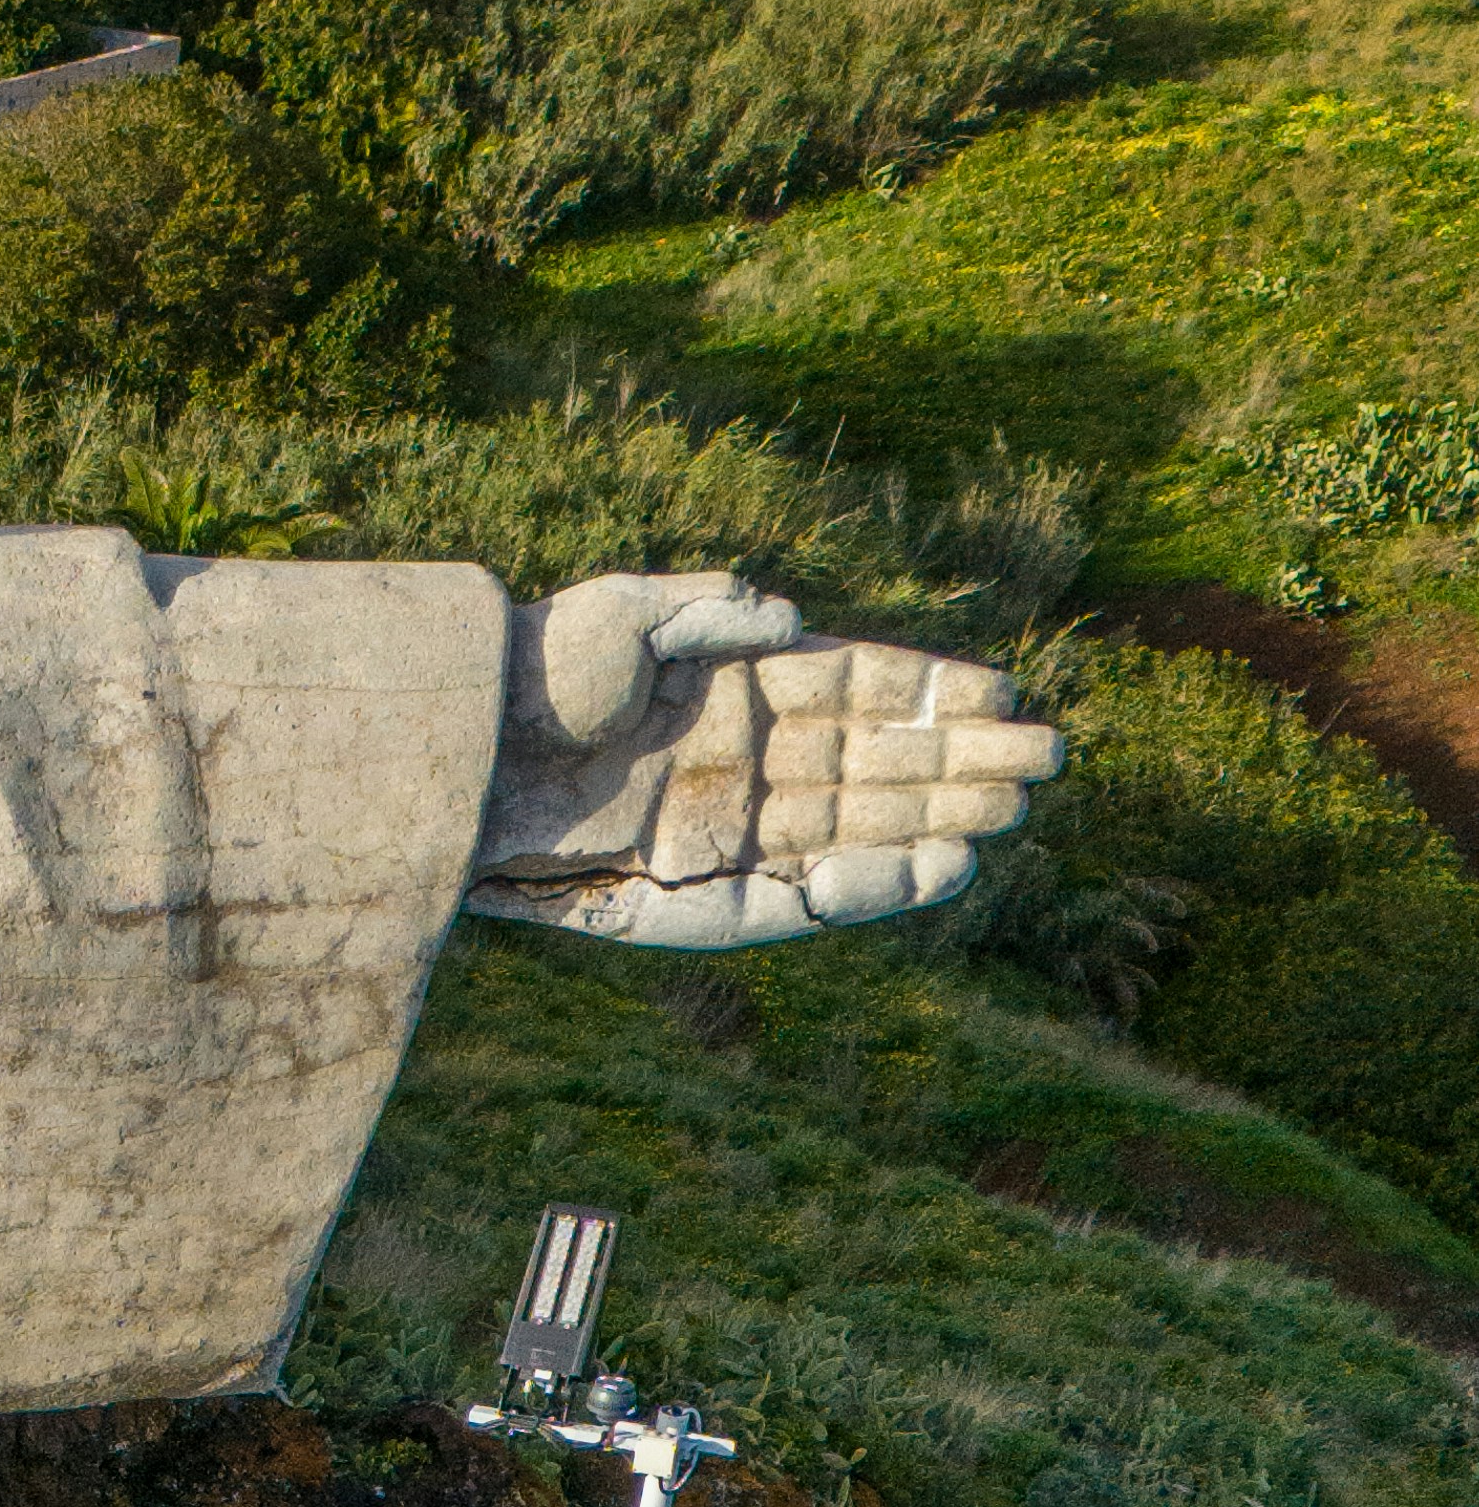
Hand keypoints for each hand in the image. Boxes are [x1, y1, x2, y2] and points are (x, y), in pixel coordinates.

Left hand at [470, 581, 1060, 950]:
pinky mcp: (704, 900)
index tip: (1002, 694)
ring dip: (936, 822)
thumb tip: (787, 615)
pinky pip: (805, 898)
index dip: (929, 694)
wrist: (461, 766)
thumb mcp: (620, 615)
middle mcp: (747, 764)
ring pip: (859, 830)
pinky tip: (936, 867)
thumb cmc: (532, 678)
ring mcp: (730, 832)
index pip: (856, 689)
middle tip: (1045, 761)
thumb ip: (706, 606)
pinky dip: (871, 886)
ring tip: (1011, 814)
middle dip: (958, 763)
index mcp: (738, 692)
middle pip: (875, 765)